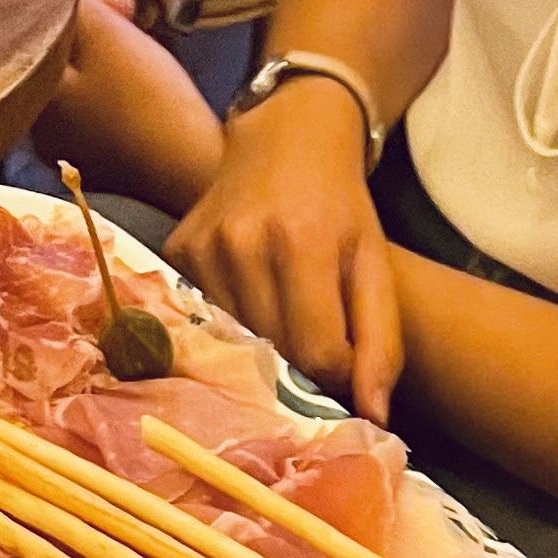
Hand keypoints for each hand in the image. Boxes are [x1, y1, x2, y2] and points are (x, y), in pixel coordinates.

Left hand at [37, 0, 220, 218]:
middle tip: (128, 9)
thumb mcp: (108, 37)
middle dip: (86, 25)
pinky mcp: (97, 164)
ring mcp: (65, 150)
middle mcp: (34, 126)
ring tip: (139, 38)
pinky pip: (93, 110)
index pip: (26, 30)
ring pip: (75, 81)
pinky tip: (140, 82)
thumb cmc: (148, 103)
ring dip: (101, 53)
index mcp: (27, 92)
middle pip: (51, 55)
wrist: (194, 178)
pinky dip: (110, 87)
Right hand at [168, 82, 401, 424]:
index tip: (343, 368)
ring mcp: (204, 248)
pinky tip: (249, 301)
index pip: (316, 354)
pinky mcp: (177, 251)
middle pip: (273, 356)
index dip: (334, 377)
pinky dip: (229, 327)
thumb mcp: (374, 266)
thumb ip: (380, 343)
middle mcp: (245, 243)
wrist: (288, 139)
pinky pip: (204, 321)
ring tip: (282, 324)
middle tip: (314, 353)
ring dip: (263, 351)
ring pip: (235, 345)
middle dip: (299, 370)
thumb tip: (374, 418)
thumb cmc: (341, 208)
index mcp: (304, 243)